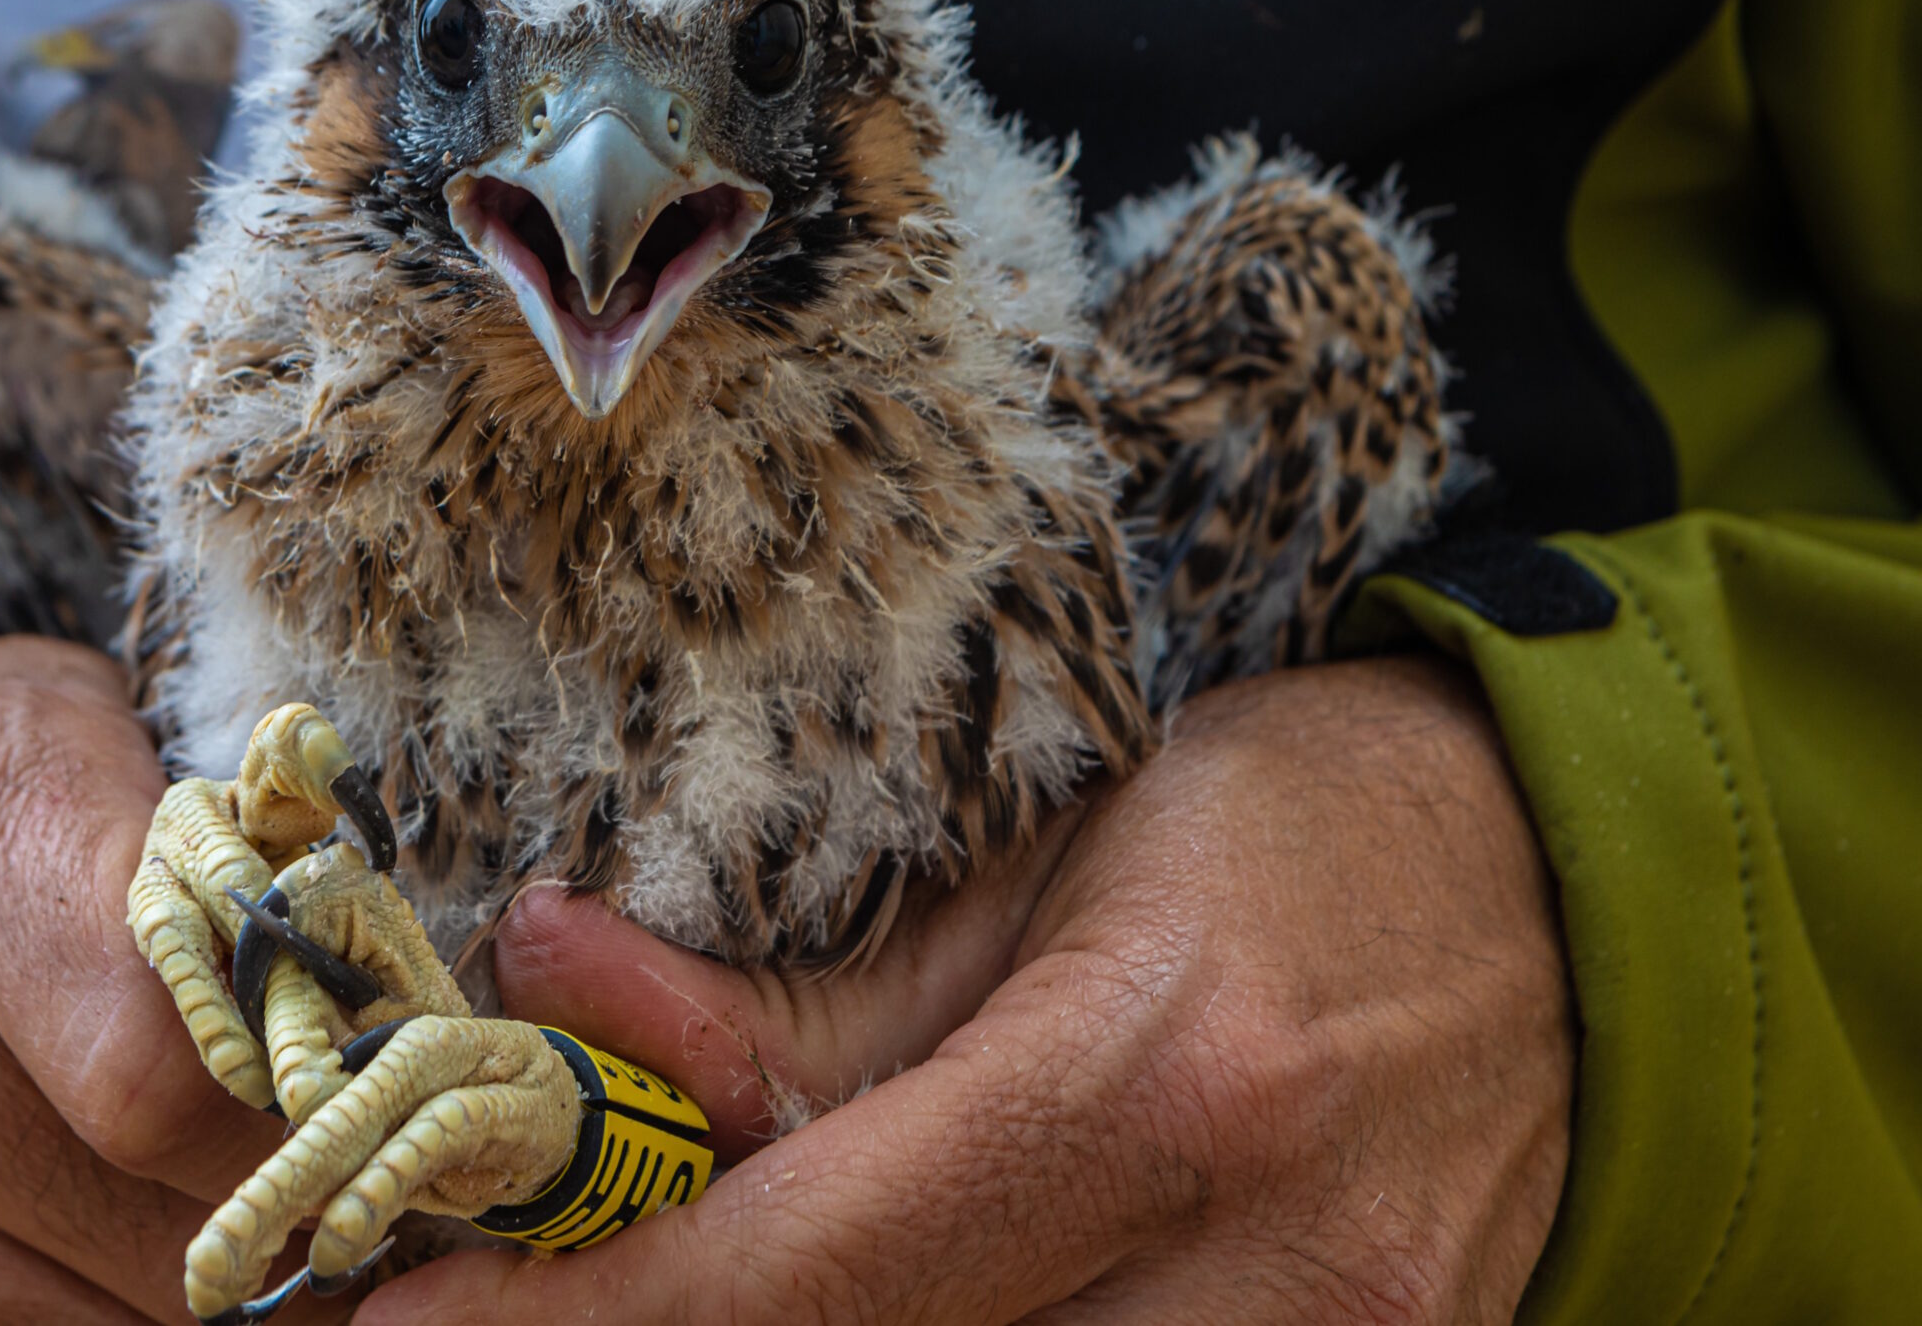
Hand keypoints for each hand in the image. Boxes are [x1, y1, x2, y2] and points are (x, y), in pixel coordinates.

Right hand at [0, 637, 333, 1324]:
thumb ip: (252, 876)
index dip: (305, 1132)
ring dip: (171, 1309)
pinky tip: (88, 1273)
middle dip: (270, 1240)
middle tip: (342, 1225)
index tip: (376, 1146)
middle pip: (134, 1224)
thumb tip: (414, 1065)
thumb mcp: (116, 750)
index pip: (169, 1067)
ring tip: (232, 1248)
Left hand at [362, 656, 1572, 1324]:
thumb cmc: (1299, 828)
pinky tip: (871, 1298)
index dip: (593, 1318)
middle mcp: (1257, 1272)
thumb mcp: (1043, 854)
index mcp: (1158, 1077)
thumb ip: (803, 991)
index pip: (817, 1262)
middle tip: (524, 1298)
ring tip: (693, 1274)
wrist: (1580, 912)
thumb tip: (549, 983)